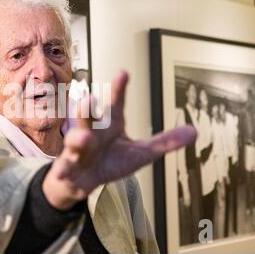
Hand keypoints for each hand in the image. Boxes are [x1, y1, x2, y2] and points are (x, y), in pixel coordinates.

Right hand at [43, 71, 196, 209]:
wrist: (83, 180)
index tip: (124, 73)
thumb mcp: (140, 153)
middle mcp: (93, 132)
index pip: (116, 105)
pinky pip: (64, 167)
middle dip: (89, 109)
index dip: (119, 90)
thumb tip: (195, 131)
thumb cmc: (110, 160)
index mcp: (110, 124)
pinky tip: (59, 173)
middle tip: (91, 99)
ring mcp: (78, 150)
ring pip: (75, 141)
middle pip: (89, 118)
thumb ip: (164, 142)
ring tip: (83, 139)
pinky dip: (62, 170)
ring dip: (77, 139)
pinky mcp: (69, 168)